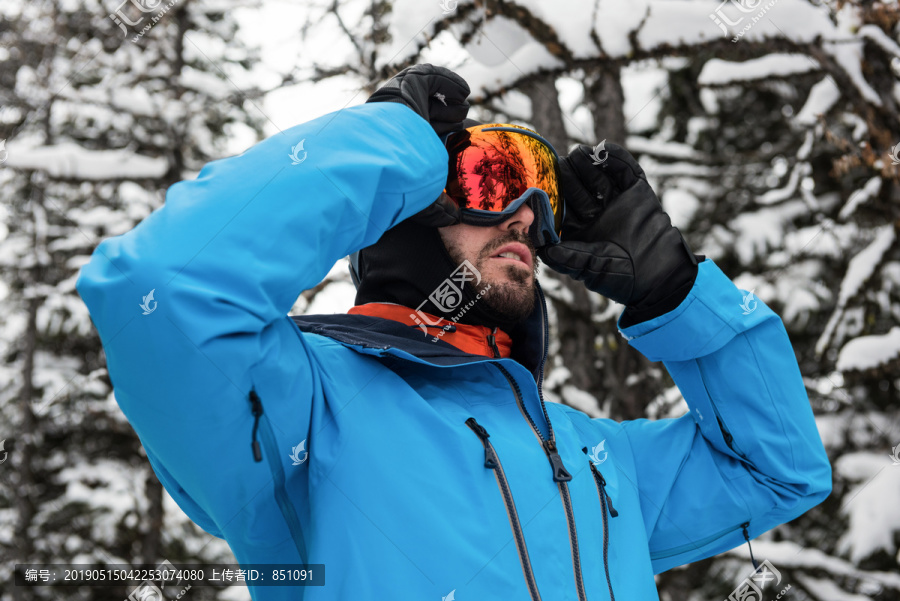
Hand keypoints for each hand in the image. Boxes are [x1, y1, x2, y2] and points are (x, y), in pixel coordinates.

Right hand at [367, 64, 470, 227]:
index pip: (424, 141)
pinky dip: (447, 81)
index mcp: (404, 149)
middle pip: (428, 119)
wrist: (383, 155)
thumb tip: (455, 219)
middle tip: (462, 122)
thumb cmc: (399, 181)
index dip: (443, 139)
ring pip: (429, 98)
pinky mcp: (406, 88)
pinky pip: (429, 77)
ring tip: (462, 106)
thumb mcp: (424, 200)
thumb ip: (439, 208)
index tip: (459, 143)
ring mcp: (403, 106)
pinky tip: (463, 91)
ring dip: (448, 102)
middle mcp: (402, 127)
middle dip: (447, 119)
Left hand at [539, 143, 699, 324]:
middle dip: (569, 174)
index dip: (554, 194)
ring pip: (599, 176)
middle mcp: (595, 212)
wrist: (658, 274)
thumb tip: (542, 249)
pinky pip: (625, 171)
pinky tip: (604, 149)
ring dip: (589, 163)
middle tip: (560, 161)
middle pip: (578, 188)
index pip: (563, 206)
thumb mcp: (587, 268)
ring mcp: (616, 200)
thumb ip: (565, 258)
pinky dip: (616, 159)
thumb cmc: (619, 277)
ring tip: (579, 152)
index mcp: (579, 229)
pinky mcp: (637, 191)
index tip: (543, 182)